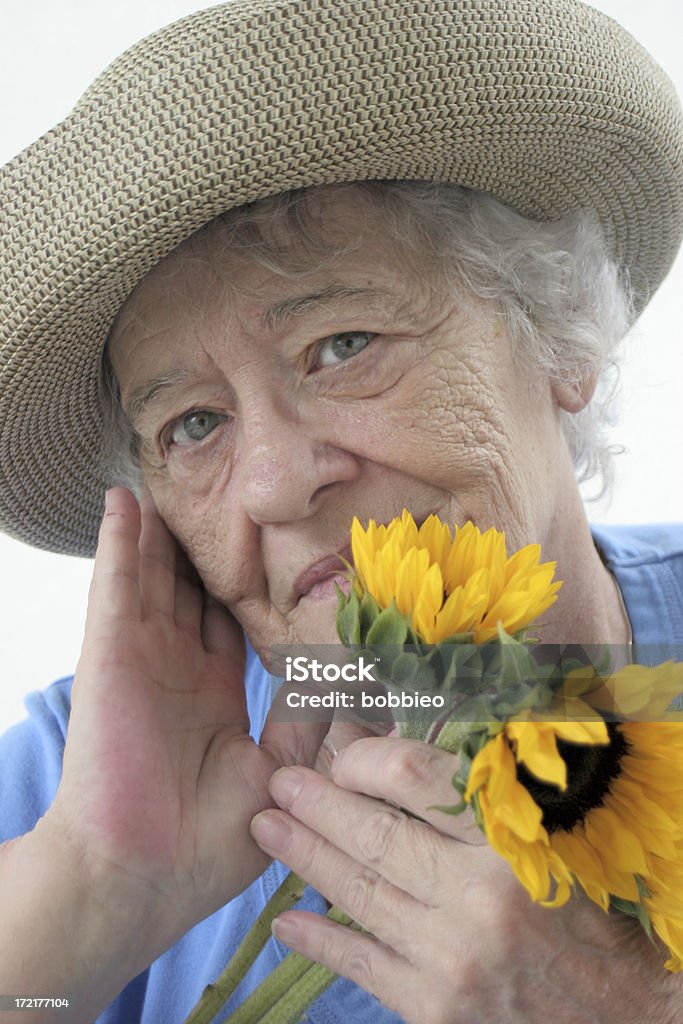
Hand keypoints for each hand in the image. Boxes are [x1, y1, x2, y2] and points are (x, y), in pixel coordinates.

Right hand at [48, 488, 323, 952]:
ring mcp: (141, 657)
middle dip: (201, 548)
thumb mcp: (277, 772)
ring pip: (152, 577)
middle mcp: (177, 667)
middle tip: (220, 499)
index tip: (279, 545)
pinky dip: (118, 543)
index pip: (231, 621)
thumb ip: (307, 720)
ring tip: (168, 486)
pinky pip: (116, 586)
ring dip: (159, 533)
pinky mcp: (110, 654)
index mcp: (213, 693)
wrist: (143, 877)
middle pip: (189, 589)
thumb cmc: (206, 843)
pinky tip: (123, 502)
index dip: (247, 583)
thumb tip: (349, 680)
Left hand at [250, 737, 682, 1023]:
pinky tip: (288, 923)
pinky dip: (320, 942)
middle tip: (278, 782)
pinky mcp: (435, 1008)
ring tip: (268, 828)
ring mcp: (451, 957)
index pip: (415, 778)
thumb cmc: (591, 913)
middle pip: (374, 835)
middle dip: (317, 804)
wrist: (626, 1016)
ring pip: (358, 893)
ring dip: (305, 857)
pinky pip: (361, 965)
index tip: (342, 754)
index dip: (365, 760)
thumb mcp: (555, 837)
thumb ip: (489, 794)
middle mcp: (478, 895)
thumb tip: (415, 751)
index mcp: (511, 838)